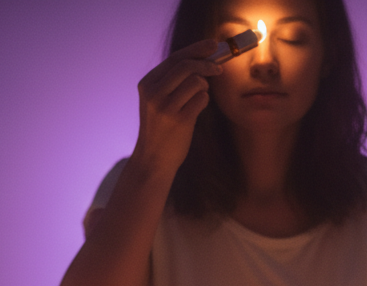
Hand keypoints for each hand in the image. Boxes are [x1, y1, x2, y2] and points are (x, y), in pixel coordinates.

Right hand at [132, 40, 222, 175]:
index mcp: (147, 84)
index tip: (214, 44)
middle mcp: (153, 93)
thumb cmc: (161, 129)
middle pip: (187, 66)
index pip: (175, 58)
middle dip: (207, 64)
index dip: (197, 49)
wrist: (153, 160)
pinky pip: (202, 99)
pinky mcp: (179, 120)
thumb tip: (203, 60)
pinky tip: (196, 110)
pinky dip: (204, 101)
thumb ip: (173, 81)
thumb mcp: (158, 101)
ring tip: (198, 98)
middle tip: (219, 69)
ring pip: (196, 81)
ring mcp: (165, 107)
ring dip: (204, 87)